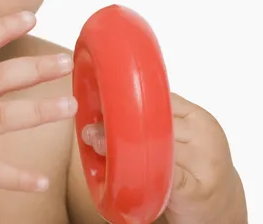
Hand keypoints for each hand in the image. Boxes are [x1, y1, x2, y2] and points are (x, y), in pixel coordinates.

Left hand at [82, 93, 246, 223]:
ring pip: (155, 145)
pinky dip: (136, 171)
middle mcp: (205, 134)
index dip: (124, 99)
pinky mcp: (198, 190)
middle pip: (154, 120)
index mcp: (197, 116)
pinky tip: (118, 170)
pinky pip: (162, 174)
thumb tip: (96, 104)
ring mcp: (205, 161)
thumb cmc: (189, 170)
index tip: (98, 102)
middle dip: (117, 122)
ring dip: (119, 145)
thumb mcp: (177, 138)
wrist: (221, 212)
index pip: (157, 97)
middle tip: (88, 128)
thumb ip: (150, 121)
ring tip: (94, 142)